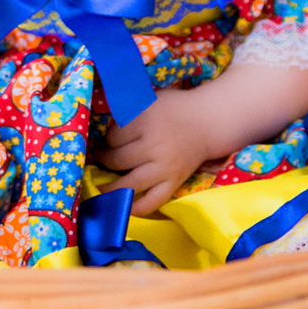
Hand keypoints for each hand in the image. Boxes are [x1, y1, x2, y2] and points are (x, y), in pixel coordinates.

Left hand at [95, 87, 210, 215]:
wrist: (206, 122)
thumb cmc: (174, 108)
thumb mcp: (148, 99)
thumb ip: (126, 109)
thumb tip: (103, 129)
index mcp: (146, 122)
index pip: (114, 137)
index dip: (108, 139)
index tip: (111, 139)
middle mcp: (155, 146)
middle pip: (119, 160)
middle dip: (105, 160)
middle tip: (100, 159)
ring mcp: (165, 168)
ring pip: (131, 183)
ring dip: (111, 187)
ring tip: (101, 187)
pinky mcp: (174, 182)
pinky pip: (153, 201)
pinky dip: (137, 208)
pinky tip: (124, 207)